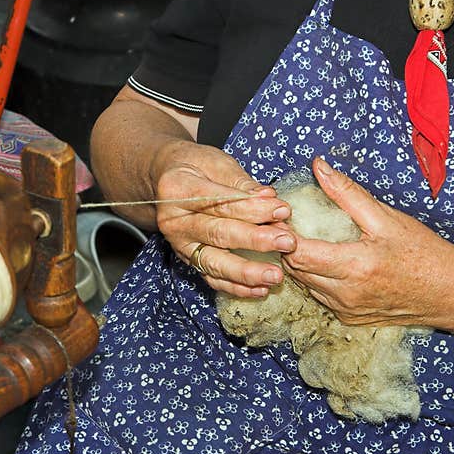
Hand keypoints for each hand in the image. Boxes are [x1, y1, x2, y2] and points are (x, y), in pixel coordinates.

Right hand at [152, 140, 297, 297]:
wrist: (166, 180)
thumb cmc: (195, 167)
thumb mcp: (216, 163)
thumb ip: (241, 183)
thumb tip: (269, 197)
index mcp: (177, 189)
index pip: (218, 202)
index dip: (252, 208)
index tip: (281, 210)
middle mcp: (174, 221)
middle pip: (217, 234)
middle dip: (255, 240)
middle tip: (287, 242)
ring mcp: (180, 245)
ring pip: (214, 263)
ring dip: (247, 272)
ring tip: (275, 276)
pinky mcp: (188, 261)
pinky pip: (212, 279)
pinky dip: (236, 287)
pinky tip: (260, 290)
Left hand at [281, 157, 453, 327]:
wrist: (451, 293)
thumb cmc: (424, 253)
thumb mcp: (386, 218)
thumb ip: (347, 193)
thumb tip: (319, 167)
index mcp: (354, 267)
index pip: (298, 253)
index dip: (282, 234)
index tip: (280, 215)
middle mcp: (345, 294)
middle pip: (295, 270)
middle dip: (286, 246)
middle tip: (287, 224)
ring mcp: (345, 310)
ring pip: (304, 284)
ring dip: (300, 263)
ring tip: (304, 239)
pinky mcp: (348, 319)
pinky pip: (320, 296)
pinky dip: (316, 278)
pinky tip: (325, 261)